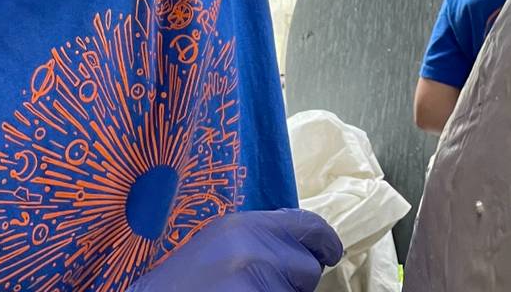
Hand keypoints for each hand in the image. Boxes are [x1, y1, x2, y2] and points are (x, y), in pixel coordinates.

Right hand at [128, 209, 343, 291]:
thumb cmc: (179, 285)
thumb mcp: (214, 248)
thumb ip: (256, 240)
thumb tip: (307, 247)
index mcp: (240, 227)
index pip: (307, 225)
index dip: (324, 241)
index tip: (331, 252)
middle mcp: (251, 250)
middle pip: (307, 268)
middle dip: (292, 282)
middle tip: (253, 287)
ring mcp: (253, 284)